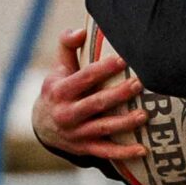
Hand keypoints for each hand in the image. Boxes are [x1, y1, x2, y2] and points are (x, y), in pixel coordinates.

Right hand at [33, 27, 149, 161]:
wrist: (42, 125)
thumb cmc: (58, 89)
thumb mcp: (57, 67)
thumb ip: (67, 45)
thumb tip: (81, 31)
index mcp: (60, 91)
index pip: (84, 77)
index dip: (104, 68)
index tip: (123, 59)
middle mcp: (66, 114)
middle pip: (96, 103)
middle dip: (118, 95)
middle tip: (139, 84)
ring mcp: (76, 133)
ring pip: (103, 128)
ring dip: (124, 123)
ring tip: (144, 115)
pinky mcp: (84, 148)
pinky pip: (106, 152)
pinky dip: (124, 153)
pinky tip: (143, 150)